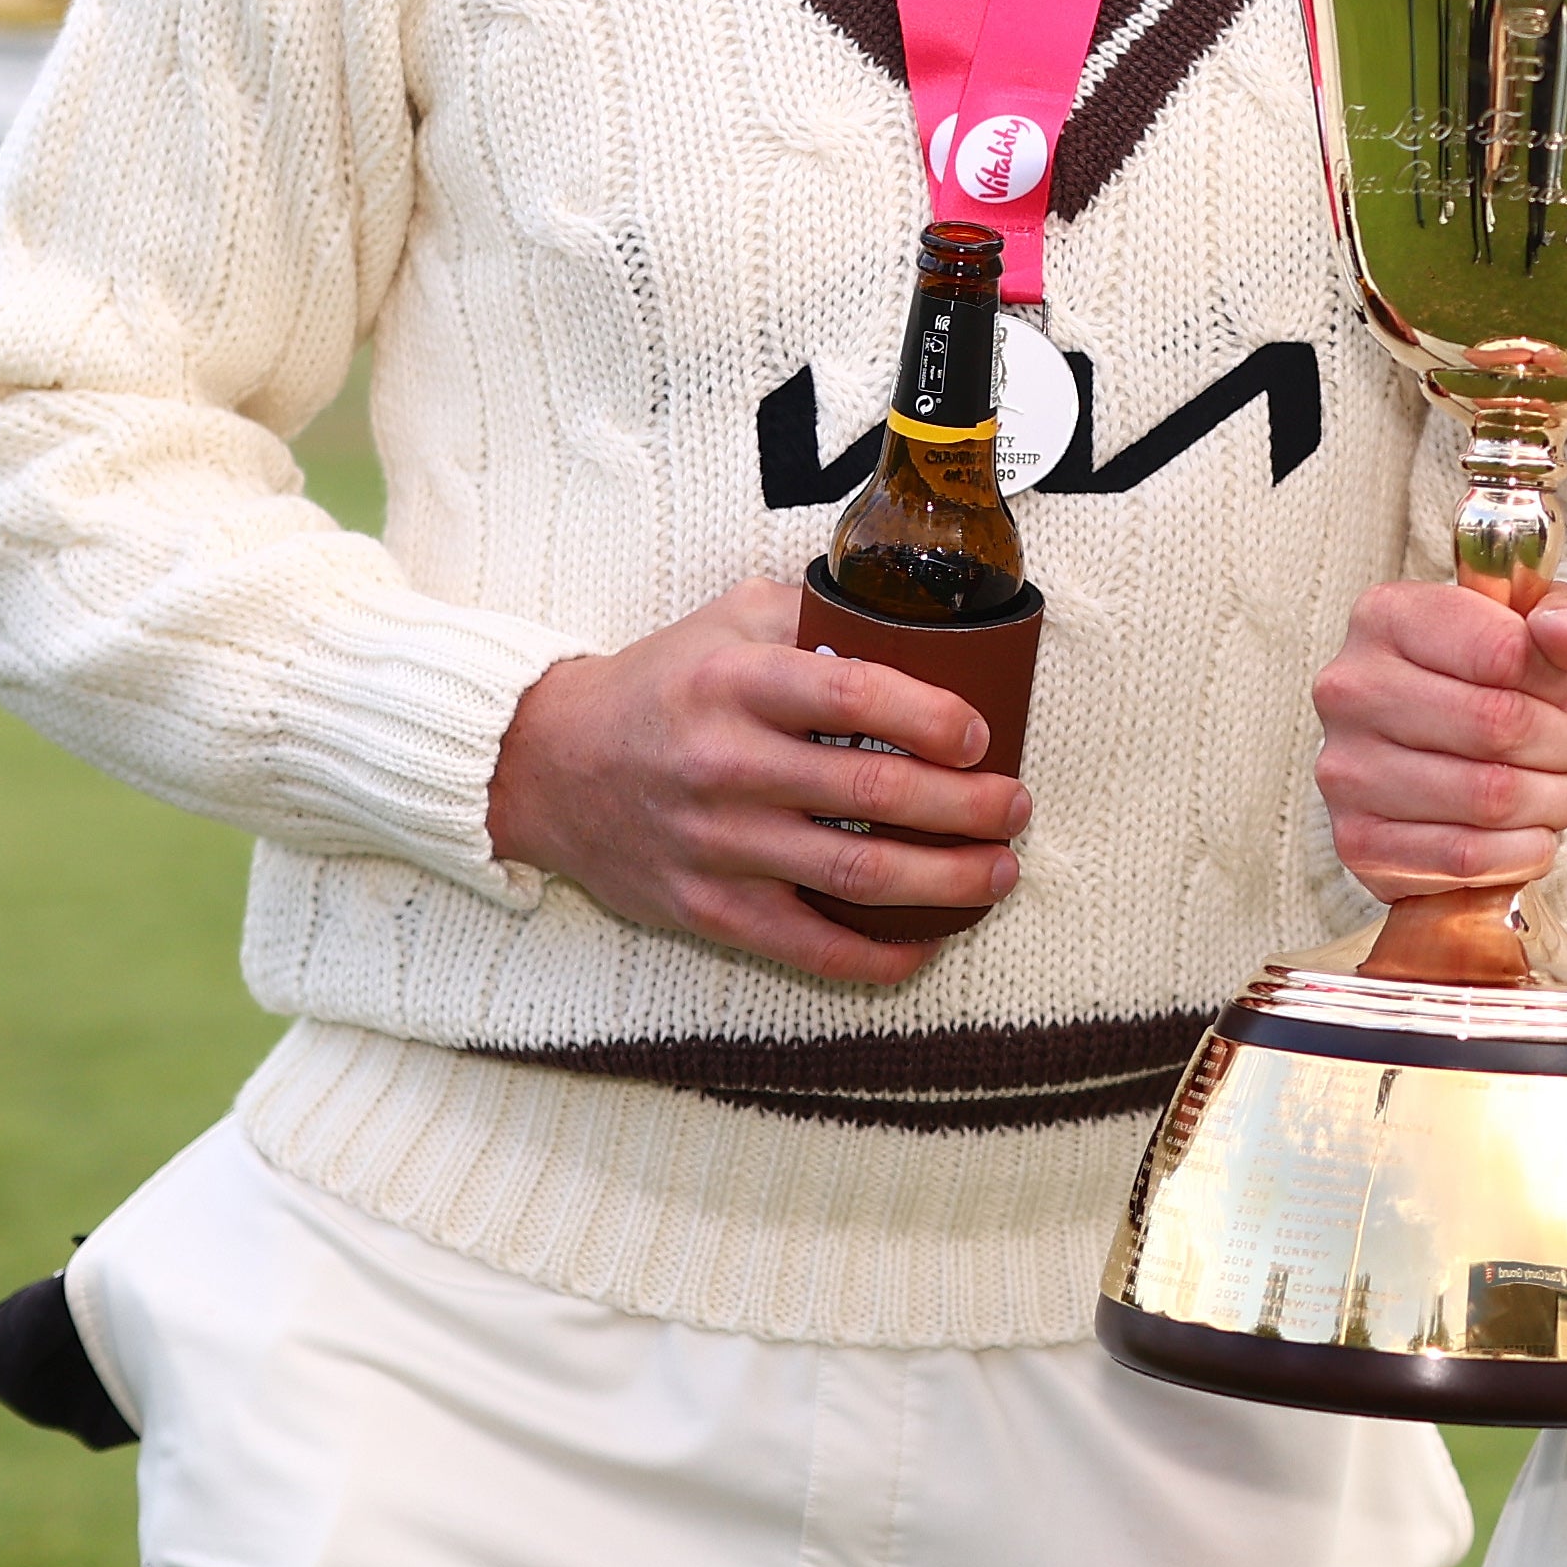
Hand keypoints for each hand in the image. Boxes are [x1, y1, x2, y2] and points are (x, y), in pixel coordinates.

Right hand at [484, 577, 1025, 987]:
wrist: (549, 765)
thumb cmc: (661, 684)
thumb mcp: (730, 618)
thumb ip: (815, 612)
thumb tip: (916, 615)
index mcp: (737, 683)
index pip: (857, 697)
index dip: (935, 719)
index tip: (983, 735)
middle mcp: (727, 765)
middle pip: (876, 795)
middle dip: (969, 808)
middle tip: (1017, 807)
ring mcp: (717, 846)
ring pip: (858, 876)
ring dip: (949, 880)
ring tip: (1000, 871)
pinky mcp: (709, 910)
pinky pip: (811, 947)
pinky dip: (880, 954)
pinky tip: (929, 941)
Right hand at [1311, 579, 1566, 901]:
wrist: (1431, 756)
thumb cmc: (1490, 683)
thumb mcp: (1534, 631)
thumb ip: (1565, 622)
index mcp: (1385, 617)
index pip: (1503, 650)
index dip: (1558, 682)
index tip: (1565, 696)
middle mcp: (1351, 689)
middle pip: (1499, 724)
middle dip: (1562, 745)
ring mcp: (1346, 770)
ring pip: (1490, 796)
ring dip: (1549, 801)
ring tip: (1554, 791)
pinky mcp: (1357, 841)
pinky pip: (1466, 857)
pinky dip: (1521, 853)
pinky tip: (1529, 835)